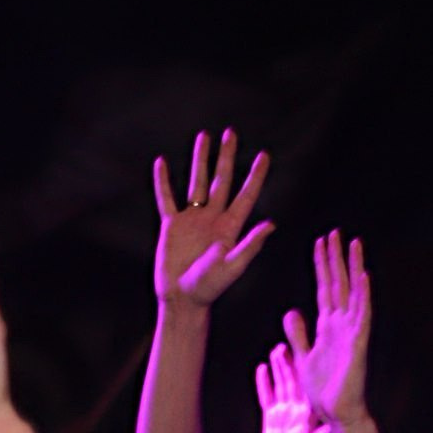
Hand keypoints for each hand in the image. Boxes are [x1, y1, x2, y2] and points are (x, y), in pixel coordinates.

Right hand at [152, 128, 275, 308]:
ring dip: (200, 160)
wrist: (182, 300)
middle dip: (227, 157)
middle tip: (231, 133)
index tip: (264, 155)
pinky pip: (167, 199)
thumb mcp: (233, 266)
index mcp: (230, 227)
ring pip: (197, 183)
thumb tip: (271, 225)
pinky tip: (161, 163)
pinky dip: (163, 182)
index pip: (246, 195)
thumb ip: (250, 244)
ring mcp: (192, 220)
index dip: (255, 176)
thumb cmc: (209, 288)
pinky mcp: (172, 226)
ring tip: (204, 137)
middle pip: (222, 181)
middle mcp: (213, 219)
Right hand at [255, 341, 330, 432]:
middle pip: (292, 382)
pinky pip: (266, 396)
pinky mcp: (271, 416)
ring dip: (278, 369)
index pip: (306, 389)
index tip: (303, 356)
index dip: (304, 373)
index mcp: (308, 414)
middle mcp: (296, 408)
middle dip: (288, 364)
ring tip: (276, 350)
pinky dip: (263, 383)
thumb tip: (327, 430)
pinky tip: (262, 368)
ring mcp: (283, 411)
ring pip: (280, 385)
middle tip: (285, 345)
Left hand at [286, 231, 371, 427]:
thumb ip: (298, 333)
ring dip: (353, 268)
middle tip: (335, 232)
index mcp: (327, 326)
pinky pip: (362, 315)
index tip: (320, 242)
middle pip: (339, 284)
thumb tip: (292, 311)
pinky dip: (363, 296)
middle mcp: (341, 324)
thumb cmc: (323, 390)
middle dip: (336, 258)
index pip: (325, 288)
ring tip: (354, 243)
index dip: (322, 265)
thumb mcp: (303, 356)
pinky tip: (363, 276)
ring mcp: (352, 332)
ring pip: (353, 292)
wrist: (336, 413)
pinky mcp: (358, 343)